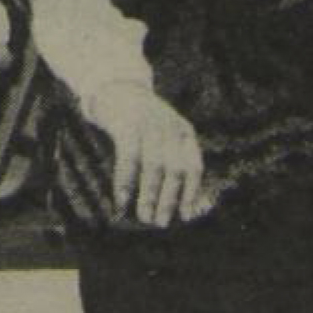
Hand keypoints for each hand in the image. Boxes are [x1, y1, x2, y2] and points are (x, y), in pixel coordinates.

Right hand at [88, 81, 211, 226]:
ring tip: (144, 217)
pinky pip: (129, 158)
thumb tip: (188, 205)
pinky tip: (121, 200)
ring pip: (154, 166)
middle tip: (161, 223)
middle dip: (169, 199)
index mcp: (184, 133)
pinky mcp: (128, 125)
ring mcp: (150, 125)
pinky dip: (126, 181)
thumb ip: (174, 163)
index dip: (191, 193)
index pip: (194, 166)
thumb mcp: (164, 137)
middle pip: (175, 169)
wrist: (118, 89)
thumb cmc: (142, 124)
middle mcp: (171, 128)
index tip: (185, 216)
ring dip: (149, 195)